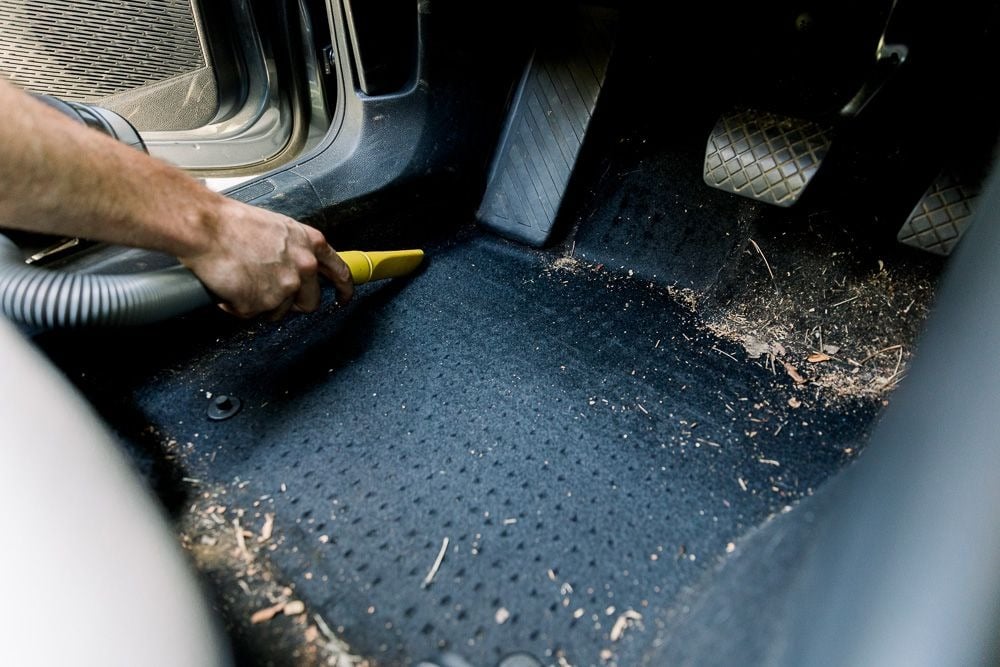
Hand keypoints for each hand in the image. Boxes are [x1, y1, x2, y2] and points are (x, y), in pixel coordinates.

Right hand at [179, 199, 353, 318]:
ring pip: (279, 311)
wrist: (206, 228)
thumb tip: (296, 266)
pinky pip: (251, 314)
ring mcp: (284, 288)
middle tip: (270, 292)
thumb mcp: (278, 228)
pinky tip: (230, 286)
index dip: (344, 288)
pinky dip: (238, 305)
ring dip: (262, 303)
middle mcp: (303, 267)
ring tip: (242, 280)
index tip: (344, 297)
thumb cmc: (233, 223)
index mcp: (310, 244)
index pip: (340, 272)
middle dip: (293, 303)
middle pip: (310, 302)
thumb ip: (295, 249)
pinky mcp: (263, 303)